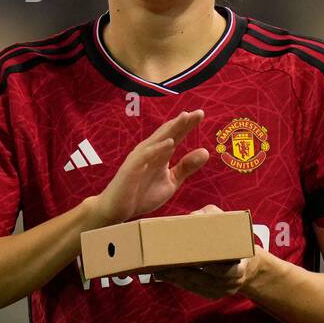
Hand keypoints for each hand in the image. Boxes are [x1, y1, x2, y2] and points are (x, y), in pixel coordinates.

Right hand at [88, 110, 209, 225]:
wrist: (117, 210)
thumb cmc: (142, 195)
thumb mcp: (171, 181)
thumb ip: (186, 167)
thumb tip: (206, 151)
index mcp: (160, 154)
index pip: (176, 135)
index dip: (187, 125)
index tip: (200, 113)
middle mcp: (150, 152)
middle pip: (168, 133)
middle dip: (182, 122)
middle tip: (198, 112)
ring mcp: (140, 158)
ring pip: (157, 140)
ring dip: (171, 128)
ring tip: (185, 117)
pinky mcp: (132, 168)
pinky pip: (146, 156)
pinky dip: (158, 148)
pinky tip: (170, 142)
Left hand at [152, 204, 261, 299]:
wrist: (248, 266)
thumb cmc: (234, 241)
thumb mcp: (229, 225)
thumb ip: (211, 216)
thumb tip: (191, 217)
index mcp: (240, 267)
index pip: (224, 271)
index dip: (209, 267)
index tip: (192, 260)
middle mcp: (232, 283)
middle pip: (204, 280)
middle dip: (182, 273)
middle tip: (162, 265)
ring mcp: (222, 292)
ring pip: (196, 286)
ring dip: (176, 279)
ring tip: (158, 270)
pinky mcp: (213, 295)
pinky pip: (194, 289)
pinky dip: (180, 282)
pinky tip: (166, 275)